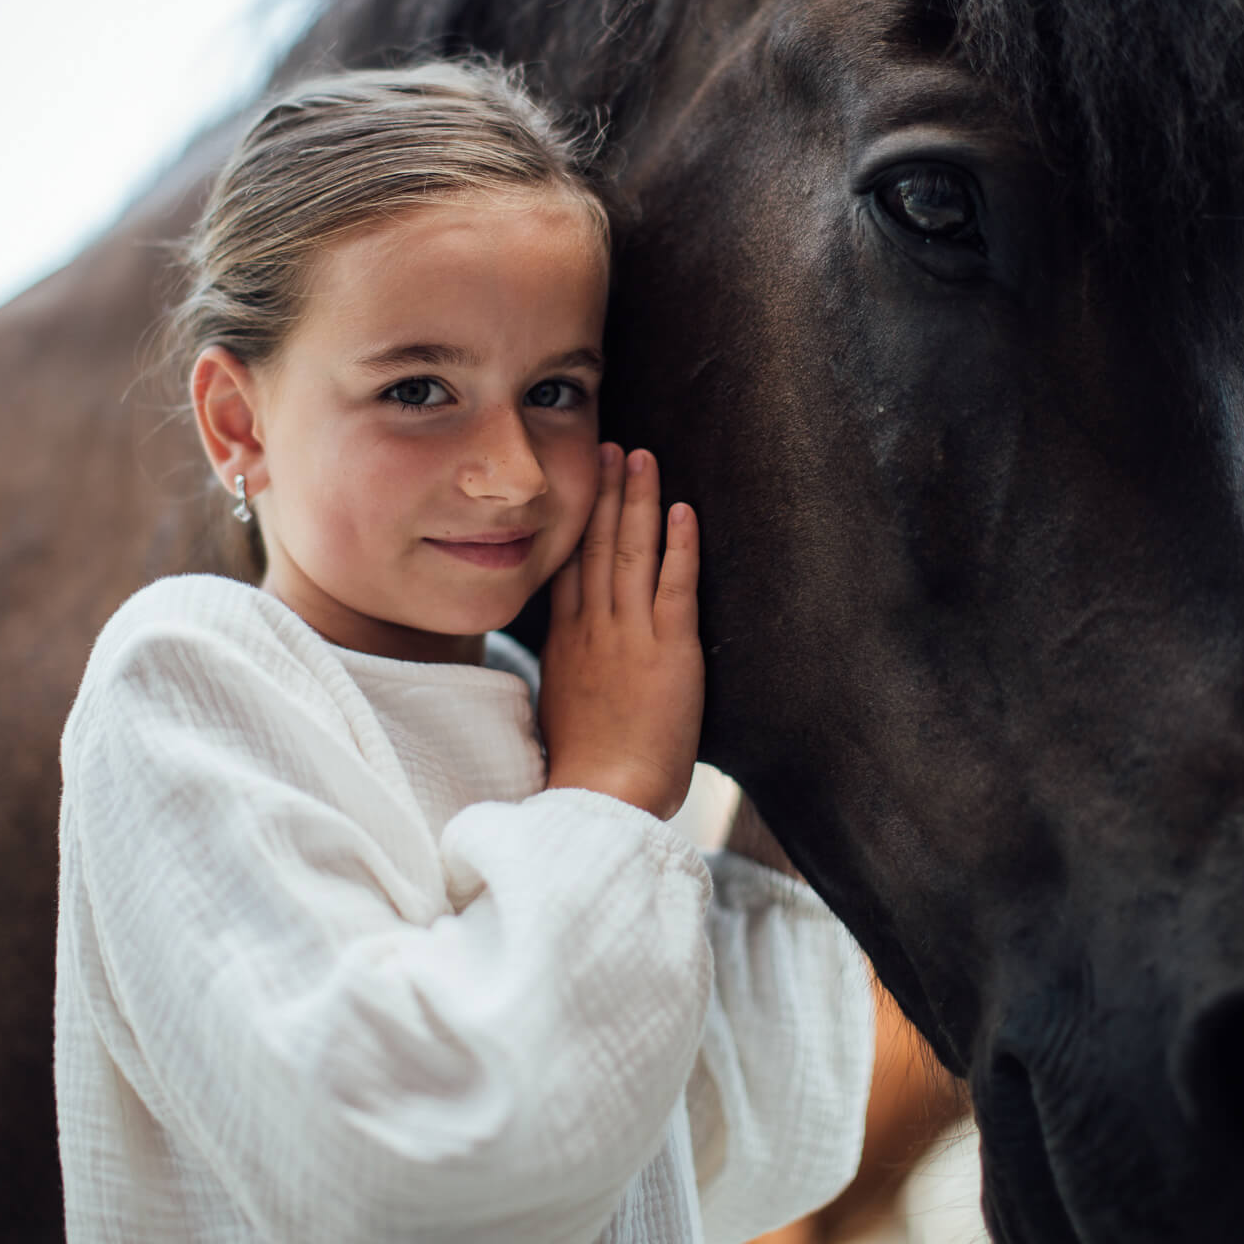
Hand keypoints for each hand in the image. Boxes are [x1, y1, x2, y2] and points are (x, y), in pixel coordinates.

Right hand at [539, 445, 703, 820]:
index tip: (577, 485)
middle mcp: (592, 628)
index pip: (568, 566)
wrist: (602, 797)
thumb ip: (568, 671)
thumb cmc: (588, 770)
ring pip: (631, 552)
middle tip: (608, 447)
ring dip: (637, 501)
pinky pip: (675, 585)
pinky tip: (682, 510)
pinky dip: (679, 545)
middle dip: (603, 492)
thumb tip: (571, 658)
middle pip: (596, 545)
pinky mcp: (669, 650)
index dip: (575, 521)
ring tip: (641, 458)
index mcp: (565, 643)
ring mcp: (629, 635)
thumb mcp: (560, 708)